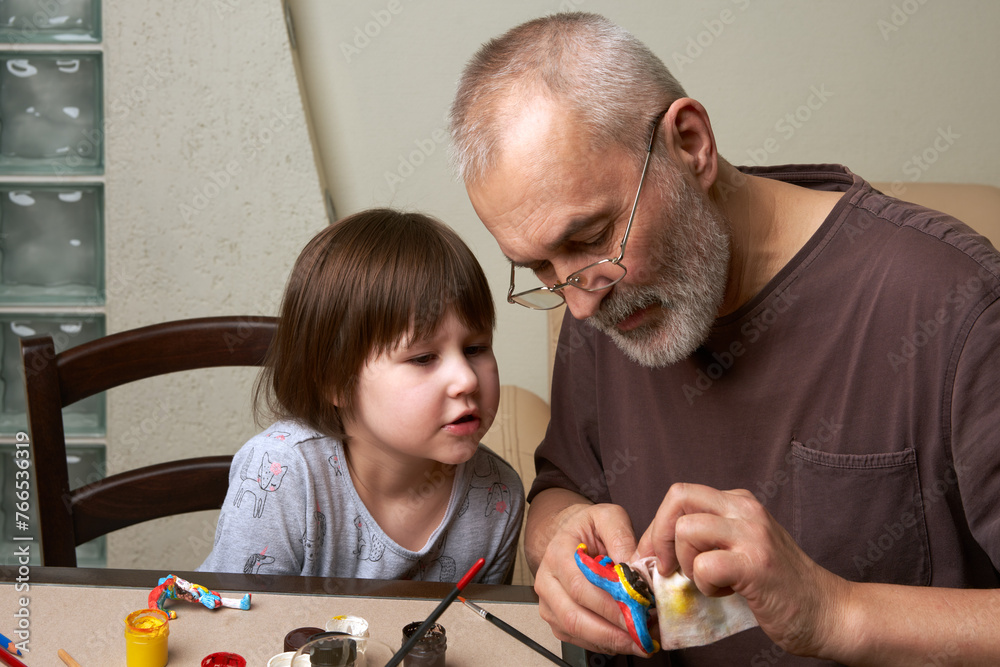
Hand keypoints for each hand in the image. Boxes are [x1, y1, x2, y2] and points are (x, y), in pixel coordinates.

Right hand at [531, 500, 649, 655]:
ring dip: (610, 641)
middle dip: (612, 631)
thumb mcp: (609, 517)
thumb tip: (633, 567)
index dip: (610, 605)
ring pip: (575, 632)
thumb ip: (621, 537)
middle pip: (575, 616)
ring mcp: (548, 602)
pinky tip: (625, 638)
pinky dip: (603, 644)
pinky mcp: (556, 619)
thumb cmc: (590, 528)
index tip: (638, 613)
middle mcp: (547, 580)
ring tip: (640, 640)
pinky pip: (577, 640)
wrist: (572, 533)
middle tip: (642, 636)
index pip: (581, 587)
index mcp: (558, 553)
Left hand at [633, 483, 847, 658]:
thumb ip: (708, 537)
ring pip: (687, 529)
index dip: (659, 524)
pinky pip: (704, 565)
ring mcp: (752, 536)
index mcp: (739, 503)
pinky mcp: (756, 566)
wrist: (827, 613)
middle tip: (667, 567)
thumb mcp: (741, 546)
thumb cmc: (778, 585)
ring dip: (686, 562)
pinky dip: (704, 584)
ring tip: (708, 580)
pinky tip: (724, 592)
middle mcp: (746, 511)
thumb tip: (657, 548)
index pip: (681, 494)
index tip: (656, 555)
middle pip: (678, 496)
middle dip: (660, 535)